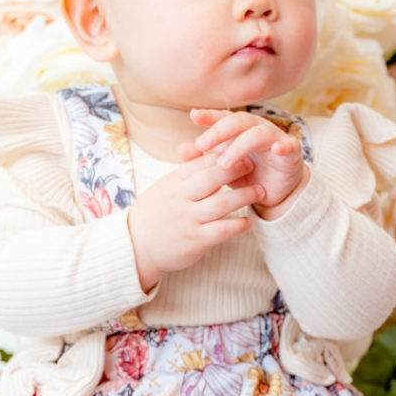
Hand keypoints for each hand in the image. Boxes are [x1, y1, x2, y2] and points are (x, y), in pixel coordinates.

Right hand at [127, 153, 260, 291]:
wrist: (136, 246)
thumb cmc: (154, 214)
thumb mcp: (165, 187)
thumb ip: (185, 172)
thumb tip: (208, 152)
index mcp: (174, 182)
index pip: (201, 162)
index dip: (223, 155)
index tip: (239, 149)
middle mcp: (181, 198)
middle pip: (213, 177)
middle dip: (236, 169)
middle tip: (253, 165)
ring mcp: (188, 219)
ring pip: (222, 203)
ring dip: (244, 196)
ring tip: (260, 191)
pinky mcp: (196, 240)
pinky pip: (222, 230)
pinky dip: (238, 225)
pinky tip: (248, 221)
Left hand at [183, 108, 308, 220]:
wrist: (273, 193)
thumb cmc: (246, 175)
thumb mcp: (222, 169)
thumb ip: (203, 159)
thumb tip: (181, 150)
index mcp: (239, 130)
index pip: (223, 118)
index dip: (210, 116)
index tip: (194, 116)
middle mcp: (256, 128)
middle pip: (238, 121)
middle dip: (219, 132)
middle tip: (202, 146)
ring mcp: (275, 138)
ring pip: (258, 134)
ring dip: (240, 147)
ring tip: (223, 164)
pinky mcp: (291, 152)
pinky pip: (289, 145)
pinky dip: (283, 145)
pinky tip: (277, 148)